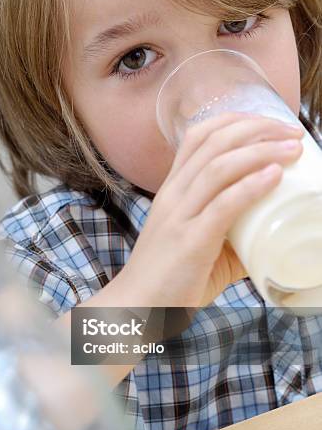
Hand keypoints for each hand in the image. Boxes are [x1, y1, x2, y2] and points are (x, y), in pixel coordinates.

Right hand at [119, 112, 303, 306]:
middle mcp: (173, 195)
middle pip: (214, 142)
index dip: (236, 121)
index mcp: (173, 191)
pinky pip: (222, 205)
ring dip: (261, 151)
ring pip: (219, 167)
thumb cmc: (169, 279)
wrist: (135, 308)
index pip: (199, 137)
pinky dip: (250, 186)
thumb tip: (272, 238)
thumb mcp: (199, 246)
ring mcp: (179, 217)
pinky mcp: (189, 242)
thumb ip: (233, 237)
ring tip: (292, 150)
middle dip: (257, 129)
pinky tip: (273, 177)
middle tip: (292, 133)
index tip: (270, 125)